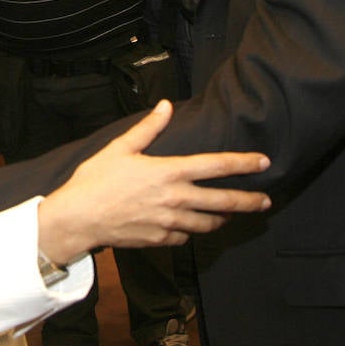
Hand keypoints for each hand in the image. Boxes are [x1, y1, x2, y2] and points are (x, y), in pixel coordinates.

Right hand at [38, 101, 271, 263]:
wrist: (79, 218)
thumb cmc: (96, 179)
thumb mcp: (121, 147)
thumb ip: (148, 127)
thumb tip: (166, 105)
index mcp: (169, 172)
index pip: (216, 165)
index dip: (244, 163)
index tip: (264, 162)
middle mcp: (176, 198)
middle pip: (224, 201)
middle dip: (249, 200)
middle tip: (265, 200)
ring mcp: (170, 222)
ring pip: (209, 223)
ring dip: (223, 218)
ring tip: (232, 214)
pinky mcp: (160, 239)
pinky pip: (186, 236)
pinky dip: (193, 230)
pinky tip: (193, 226)